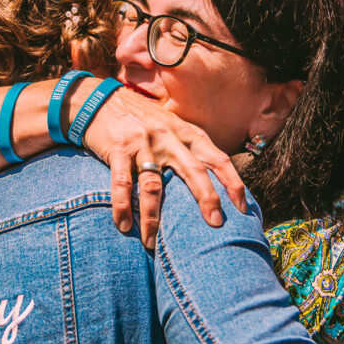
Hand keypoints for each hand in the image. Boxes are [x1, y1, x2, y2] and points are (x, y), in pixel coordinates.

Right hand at [78, 85, 246, 247]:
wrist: (101, 99)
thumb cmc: (141, 119)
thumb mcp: (171, 126)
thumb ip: (189, 148)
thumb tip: (213, 181)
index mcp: (186, 132)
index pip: (217, 158)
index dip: (232, 182)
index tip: (243, 208)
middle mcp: (168, 136)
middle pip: (193, 170)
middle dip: (207, 198)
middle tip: (215, 224)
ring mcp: (143, 142)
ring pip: (154, 184)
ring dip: (153, 217)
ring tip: (152, 243)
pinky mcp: (118, 148)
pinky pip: (122, 182)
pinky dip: (123, 206)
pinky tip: (123, 226)